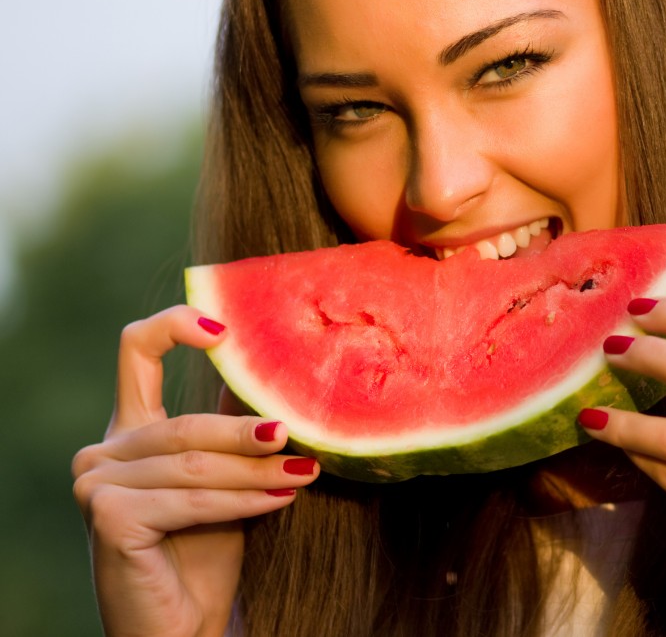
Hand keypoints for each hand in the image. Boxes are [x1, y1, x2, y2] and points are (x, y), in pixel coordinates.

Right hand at [72, 305, 319, 636]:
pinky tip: (280, 501)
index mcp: (128, 432)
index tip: (225, 328)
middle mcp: (102, 451)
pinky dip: (241, 501)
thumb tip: (282, 382)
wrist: (182, 626)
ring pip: (194, 464)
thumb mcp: (224, 480)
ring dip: (257, 473)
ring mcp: (95, 482)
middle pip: (184, 423)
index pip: (137, 352)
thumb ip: (232, 434)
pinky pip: (190, 499)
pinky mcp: (107, 514)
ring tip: (304, 474)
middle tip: (300, 437)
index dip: (175, 326)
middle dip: (247, 435)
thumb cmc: (204, 552)